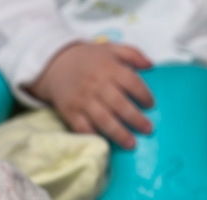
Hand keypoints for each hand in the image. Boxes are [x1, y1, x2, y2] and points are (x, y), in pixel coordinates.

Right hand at [27, 42, 153, 148]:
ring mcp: (82, 100)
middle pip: (120, 105)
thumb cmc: (88, 58)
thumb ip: (133, 54)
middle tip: (148, 130)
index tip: (151, 105)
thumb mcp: (110, 48)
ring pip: (104, 120)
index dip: (144, 95)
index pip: (132, 83)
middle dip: (136, 119)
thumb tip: (150, 65)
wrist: (55, 64)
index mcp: (109, 68)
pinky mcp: (70, 111)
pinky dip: (94, 136)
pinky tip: (105, 143)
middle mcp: (97, 84)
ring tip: (131, 144)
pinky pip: (83, 127)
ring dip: (119, 133)